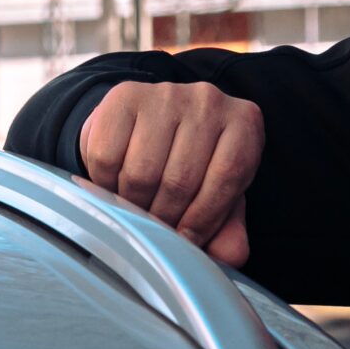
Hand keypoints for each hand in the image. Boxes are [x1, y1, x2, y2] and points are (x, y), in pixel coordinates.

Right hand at [77, 80, 264, 267]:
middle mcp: (209, 100)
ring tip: (136, 208)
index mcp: (243, 123)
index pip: (227, 177)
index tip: (186, 241)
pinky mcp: (125, 96)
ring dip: (134, 204)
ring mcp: (166, 93)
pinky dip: (106, 184)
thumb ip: (229, 228)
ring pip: (142, 172)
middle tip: (155, 229)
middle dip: (165, 218)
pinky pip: (107, 157)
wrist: (147, 125)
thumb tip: (231, 255)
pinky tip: (115, 184)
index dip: (204, 219)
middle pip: (181, 178)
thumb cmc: (191, 166)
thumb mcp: (217, 195)